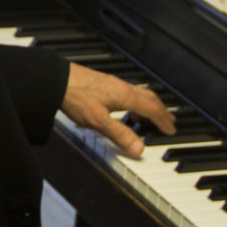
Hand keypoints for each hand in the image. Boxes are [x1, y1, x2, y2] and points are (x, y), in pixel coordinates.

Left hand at [58, 62, 173, 159]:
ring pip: (139, 95)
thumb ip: (119, 134)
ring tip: (150, 119)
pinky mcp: (104, 84)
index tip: (171, 129)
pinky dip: (135, 103)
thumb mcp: (98, 121)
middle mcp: (122, 87)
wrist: (56, 78)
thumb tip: (139, 148)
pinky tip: (126, 110)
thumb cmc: (75, 96)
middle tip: (168, 123)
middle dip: (161, 112)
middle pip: (149, 99)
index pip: (152, 108)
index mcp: (125, 95)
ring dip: (148, 107)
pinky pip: (128, 93)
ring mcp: (113, 84)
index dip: (163, 120)